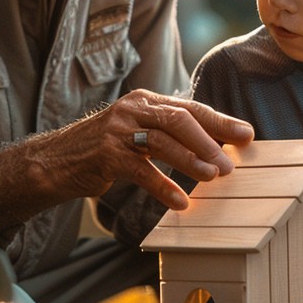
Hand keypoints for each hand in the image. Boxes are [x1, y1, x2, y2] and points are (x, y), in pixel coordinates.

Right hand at [34, 90, 253, 210]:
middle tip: (231, 164)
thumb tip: (212, 145)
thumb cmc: (104, 150)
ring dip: (192, 161)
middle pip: (180, 119)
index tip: (247, 134)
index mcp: (146, 100)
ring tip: (213, 177)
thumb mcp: (136, 133)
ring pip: (163, 142)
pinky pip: (142, 171)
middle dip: (210, 141)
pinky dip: (164, 187)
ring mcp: (118, 131)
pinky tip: (181, 202)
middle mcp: (133, 109)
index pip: (190, 107)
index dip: (220, 121)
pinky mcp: (106, 155)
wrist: (55, 161)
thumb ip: (167, 133)